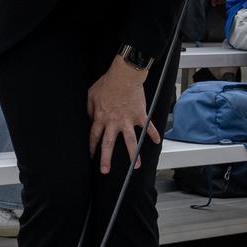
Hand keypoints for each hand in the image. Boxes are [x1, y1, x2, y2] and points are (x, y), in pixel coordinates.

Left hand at [86, 59, 160, 174]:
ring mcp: (127, 120)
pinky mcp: (140, 115)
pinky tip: (156, 142)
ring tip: (135, 166)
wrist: (124, 75)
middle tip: (105, 171)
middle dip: (106, 159)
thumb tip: (91, 118)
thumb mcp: (91, 95)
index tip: (91, 156)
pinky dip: (153, 134)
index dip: (92, 147)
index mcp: (101, 117)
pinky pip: (147, 127)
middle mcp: (113, 122)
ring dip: (132, 154)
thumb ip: (90, 109)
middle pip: (108, 144)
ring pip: (130, 141)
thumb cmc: (107, 83)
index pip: (94, 136)